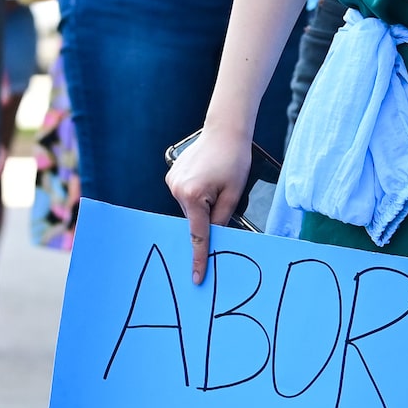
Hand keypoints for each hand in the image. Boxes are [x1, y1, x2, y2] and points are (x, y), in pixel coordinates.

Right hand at [167, 125, 253, 285]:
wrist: (226, 130)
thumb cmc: (234, 159)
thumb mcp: (234, 194)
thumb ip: (222, 219)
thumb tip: (215, 236)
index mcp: (193, 196)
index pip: (198, 234)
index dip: (199, 258)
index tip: (196, 277)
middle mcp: (177, 190)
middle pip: (195, 219)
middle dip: (209, 216)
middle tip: (223, 194)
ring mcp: (172, 182)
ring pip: (191, 208)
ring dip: (204, 204)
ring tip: (218, 180)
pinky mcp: (173, 176)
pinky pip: (186, 196)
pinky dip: (198, 194)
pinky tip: (208, 177)